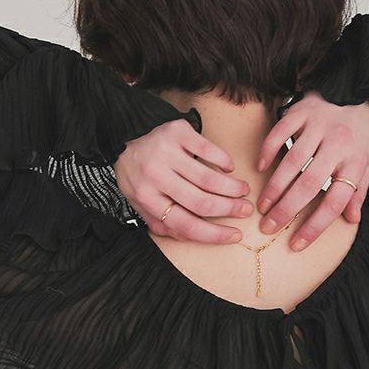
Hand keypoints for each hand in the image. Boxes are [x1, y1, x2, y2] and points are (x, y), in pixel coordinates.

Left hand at [114, 118, 253, 243]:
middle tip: (246, 210)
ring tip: (243, 191)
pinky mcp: (176, 132)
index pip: (186, 224)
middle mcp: (155, 176)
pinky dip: (223, 161)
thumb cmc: (138, 175)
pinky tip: (229, 169)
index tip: (234, 235)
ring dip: (232, 188)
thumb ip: (162, 223)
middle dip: (229, 209)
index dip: (214, 234)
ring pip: (208, 178)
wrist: (123, 137)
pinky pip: (208, 149)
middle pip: (201, 202)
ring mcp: (166, 152)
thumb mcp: (141, 203)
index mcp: (147, 199)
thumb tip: (190, 236)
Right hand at [256, 90, 368, 250]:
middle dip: (286, 210)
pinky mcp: (303, 111)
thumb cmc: (361, 132)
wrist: (360, 87)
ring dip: (274, 187)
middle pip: (309, 185)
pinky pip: (281, 133)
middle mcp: (338, 145)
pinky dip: (269, 151)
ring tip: (262, 206)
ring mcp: (319, 126)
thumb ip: (359, 190)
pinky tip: (261, 168)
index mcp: (356, 162)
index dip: (315, 226)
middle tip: (268, 227)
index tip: (297, 244)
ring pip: (292, 162)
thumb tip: (352, 219)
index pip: (335, 202)